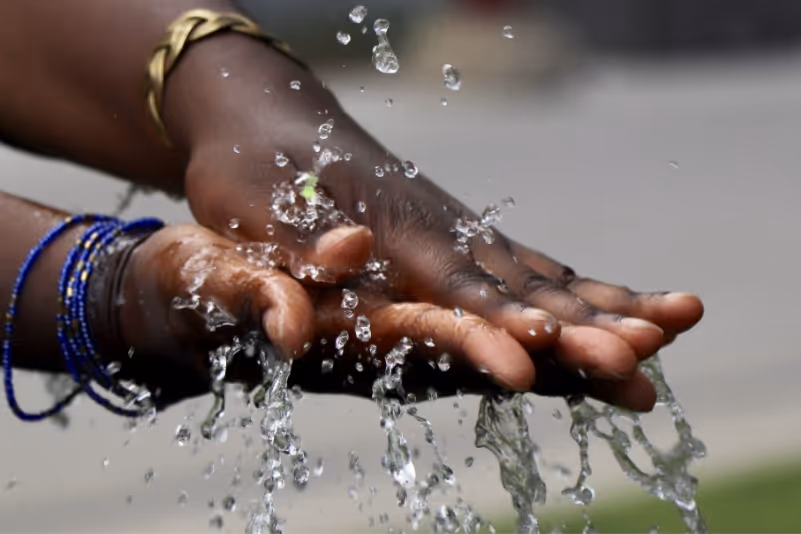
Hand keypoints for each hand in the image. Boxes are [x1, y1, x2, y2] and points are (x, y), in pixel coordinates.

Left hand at [173, 40, 702, 401]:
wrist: (265, 113)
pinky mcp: (457, 233)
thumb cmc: (251, 166)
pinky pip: (530, 265)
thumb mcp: (253, 204)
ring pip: (544, 271)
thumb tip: (343, 254)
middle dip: (584, 325)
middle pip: (523, 284)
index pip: (458, 286)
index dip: (503, 320)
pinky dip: (579, 288)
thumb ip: (300, 239)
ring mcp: (456, 229)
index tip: (552, 350)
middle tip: (648, 359)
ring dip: (605, 305)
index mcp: (392, 230)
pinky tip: (613, 304)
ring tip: (672, 329)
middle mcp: (439, 230)